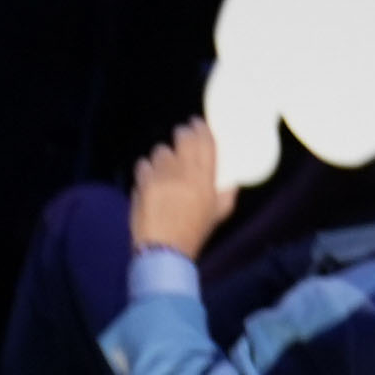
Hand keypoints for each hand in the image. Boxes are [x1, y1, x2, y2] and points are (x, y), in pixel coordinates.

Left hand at [130, 118, 236, 259]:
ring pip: (161, 151)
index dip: (201, 128)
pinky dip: (146, 169)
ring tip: (164, 166)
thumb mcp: (218, 215)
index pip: (205, 142)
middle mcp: (184, 171)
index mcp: (205, 178)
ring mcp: (162, 175)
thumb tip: (232, 182)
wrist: (165, 250)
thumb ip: (227, 195)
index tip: (197, 123)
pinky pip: (143, 164)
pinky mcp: (143, 182)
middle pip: (183, 138)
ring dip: (163, 156)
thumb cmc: (193, 233)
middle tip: (181, 137)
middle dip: (182, 134)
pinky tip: (149, 178)